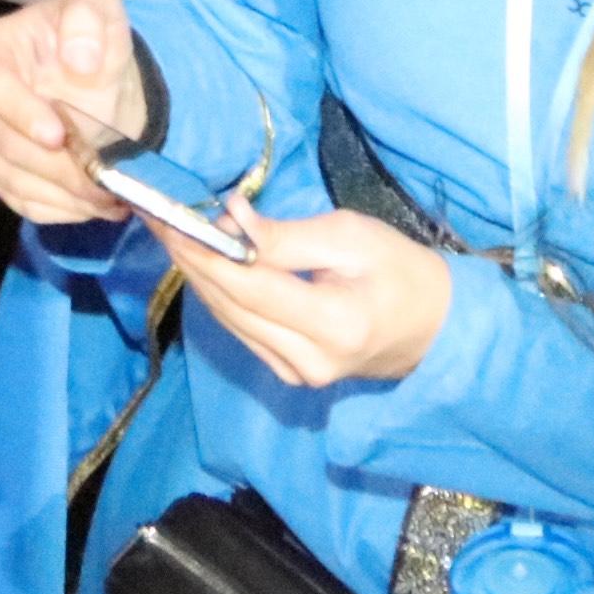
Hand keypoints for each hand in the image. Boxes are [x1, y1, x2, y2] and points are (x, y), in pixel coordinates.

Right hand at [0, 0, 149, 222]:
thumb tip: (80, 58)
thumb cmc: (87, 36)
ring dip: (62, 193)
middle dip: (55, 166)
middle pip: (2, 141)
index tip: (59, 135)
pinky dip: (57, 208)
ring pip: (12, 178)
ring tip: (108, 194)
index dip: (22, 114)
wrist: (91, 74)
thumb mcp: (97, 6)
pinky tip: (90, 202)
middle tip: (102, 178)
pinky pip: (18, 200)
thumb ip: (87, 15)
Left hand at [175, 209, 457, 389]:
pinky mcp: (291, 376)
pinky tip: (202, 263)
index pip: (251, 287)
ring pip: (230, 321)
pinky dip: (219, 296)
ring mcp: (298, 375)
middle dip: (191, 261)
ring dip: (198, 277)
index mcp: (333, 323)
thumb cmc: (400, 270)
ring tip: (170, 232)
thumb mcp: (350, 237)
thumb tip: (229, 220)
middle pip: (232, 306)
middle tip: (158, 217)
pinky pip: (243, 331)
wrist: (435, 327)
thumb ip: (286, 236)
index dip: (207, 253)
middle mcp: (308, 361)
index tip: (172, 218)